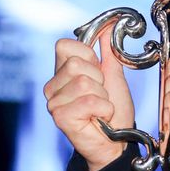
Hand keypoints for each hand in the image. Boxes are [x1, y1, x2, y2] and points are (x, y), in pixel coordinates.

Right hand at [43, 25, 135, 170]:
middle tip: (100, 95)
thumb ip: (109, 53)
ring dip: (102, 97)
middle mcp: (53, 85)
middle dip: (99, 80)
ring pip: (85, 83)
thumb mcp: (114, 77)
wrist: (117, 142)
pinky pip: (89, 101)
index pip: (66, 45)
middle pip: (77, 64)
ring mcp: (54, 101)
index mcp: (62, 71)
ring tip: (99, 108)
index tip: (98, 73)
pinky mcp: (60, 117)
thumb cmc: (113, 111)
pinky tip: (98, 118)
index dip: (89, 56)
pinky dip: (103, 109)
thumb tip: (108, 28)